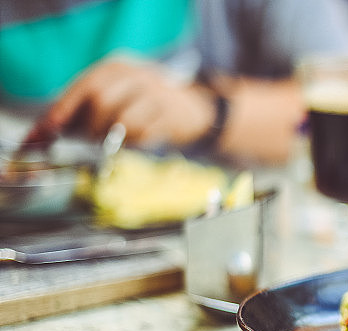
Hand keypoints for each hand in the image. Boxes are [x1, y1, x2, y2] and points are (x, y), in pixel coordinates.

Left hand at [38, 58, 214, 147]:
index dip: (64, 109)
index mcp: (117, 67)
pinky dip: (135, 143)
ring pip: (123, 121)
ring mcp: (157, 94)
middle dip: (90, 126)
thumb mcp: (119, 94)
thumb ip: (88, 107)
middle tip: (91, 140)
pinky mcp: (172, 115)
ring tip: (116, 143)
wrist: (194, 110)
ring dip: (114, 139)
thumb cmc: (147, 104)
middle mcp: (137, 75)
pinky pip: (144, 134)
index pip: (84, 85)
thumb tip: (51, 129)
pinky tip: (139, 141)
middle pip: (101, 100)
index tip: (49, 129)